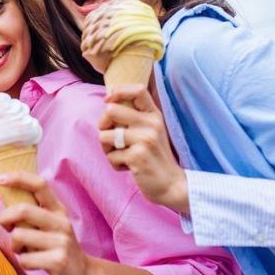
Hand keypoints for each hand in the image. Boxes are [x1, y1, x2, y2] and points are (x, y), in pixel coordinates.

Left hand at [0, 171, 93, 274]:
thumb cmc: (57, 247)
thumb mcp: (51, 224)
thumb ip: (34, 210)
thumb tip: (5, 193)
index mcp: (58, 209)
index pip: (39, 184)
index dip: (18, 178)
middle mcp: (62, 222)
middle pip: (24, 210)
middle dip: (5, 218)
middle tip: (6, 226)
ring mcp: (61, 241)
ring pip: (20, 236)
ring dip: (14, 245)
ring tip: (23, 250)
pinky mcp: (58, 261)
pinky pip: (25, 259)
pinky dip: (23, 262)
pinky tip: (33, 263)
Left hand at [98, 84, 188, 213]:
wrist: (171, 184)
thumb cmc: (154, 157)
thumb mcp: (151, 131)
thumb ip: (135, 116)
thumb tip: (108, 100)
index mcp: (154, 115)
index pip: (138, 90)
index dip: (118, 91)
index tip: (108, 99)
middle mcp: (151, 124)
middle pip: (110, 110)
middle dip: (103, 125)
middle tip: (112, 139)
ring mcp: (145, 139)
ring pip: (104, 135)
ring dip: (107, 149)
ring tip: (122, 156)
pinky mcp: (137, 156)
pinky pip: (111, 156)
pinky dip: (115, 164)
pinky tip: (129, 167)